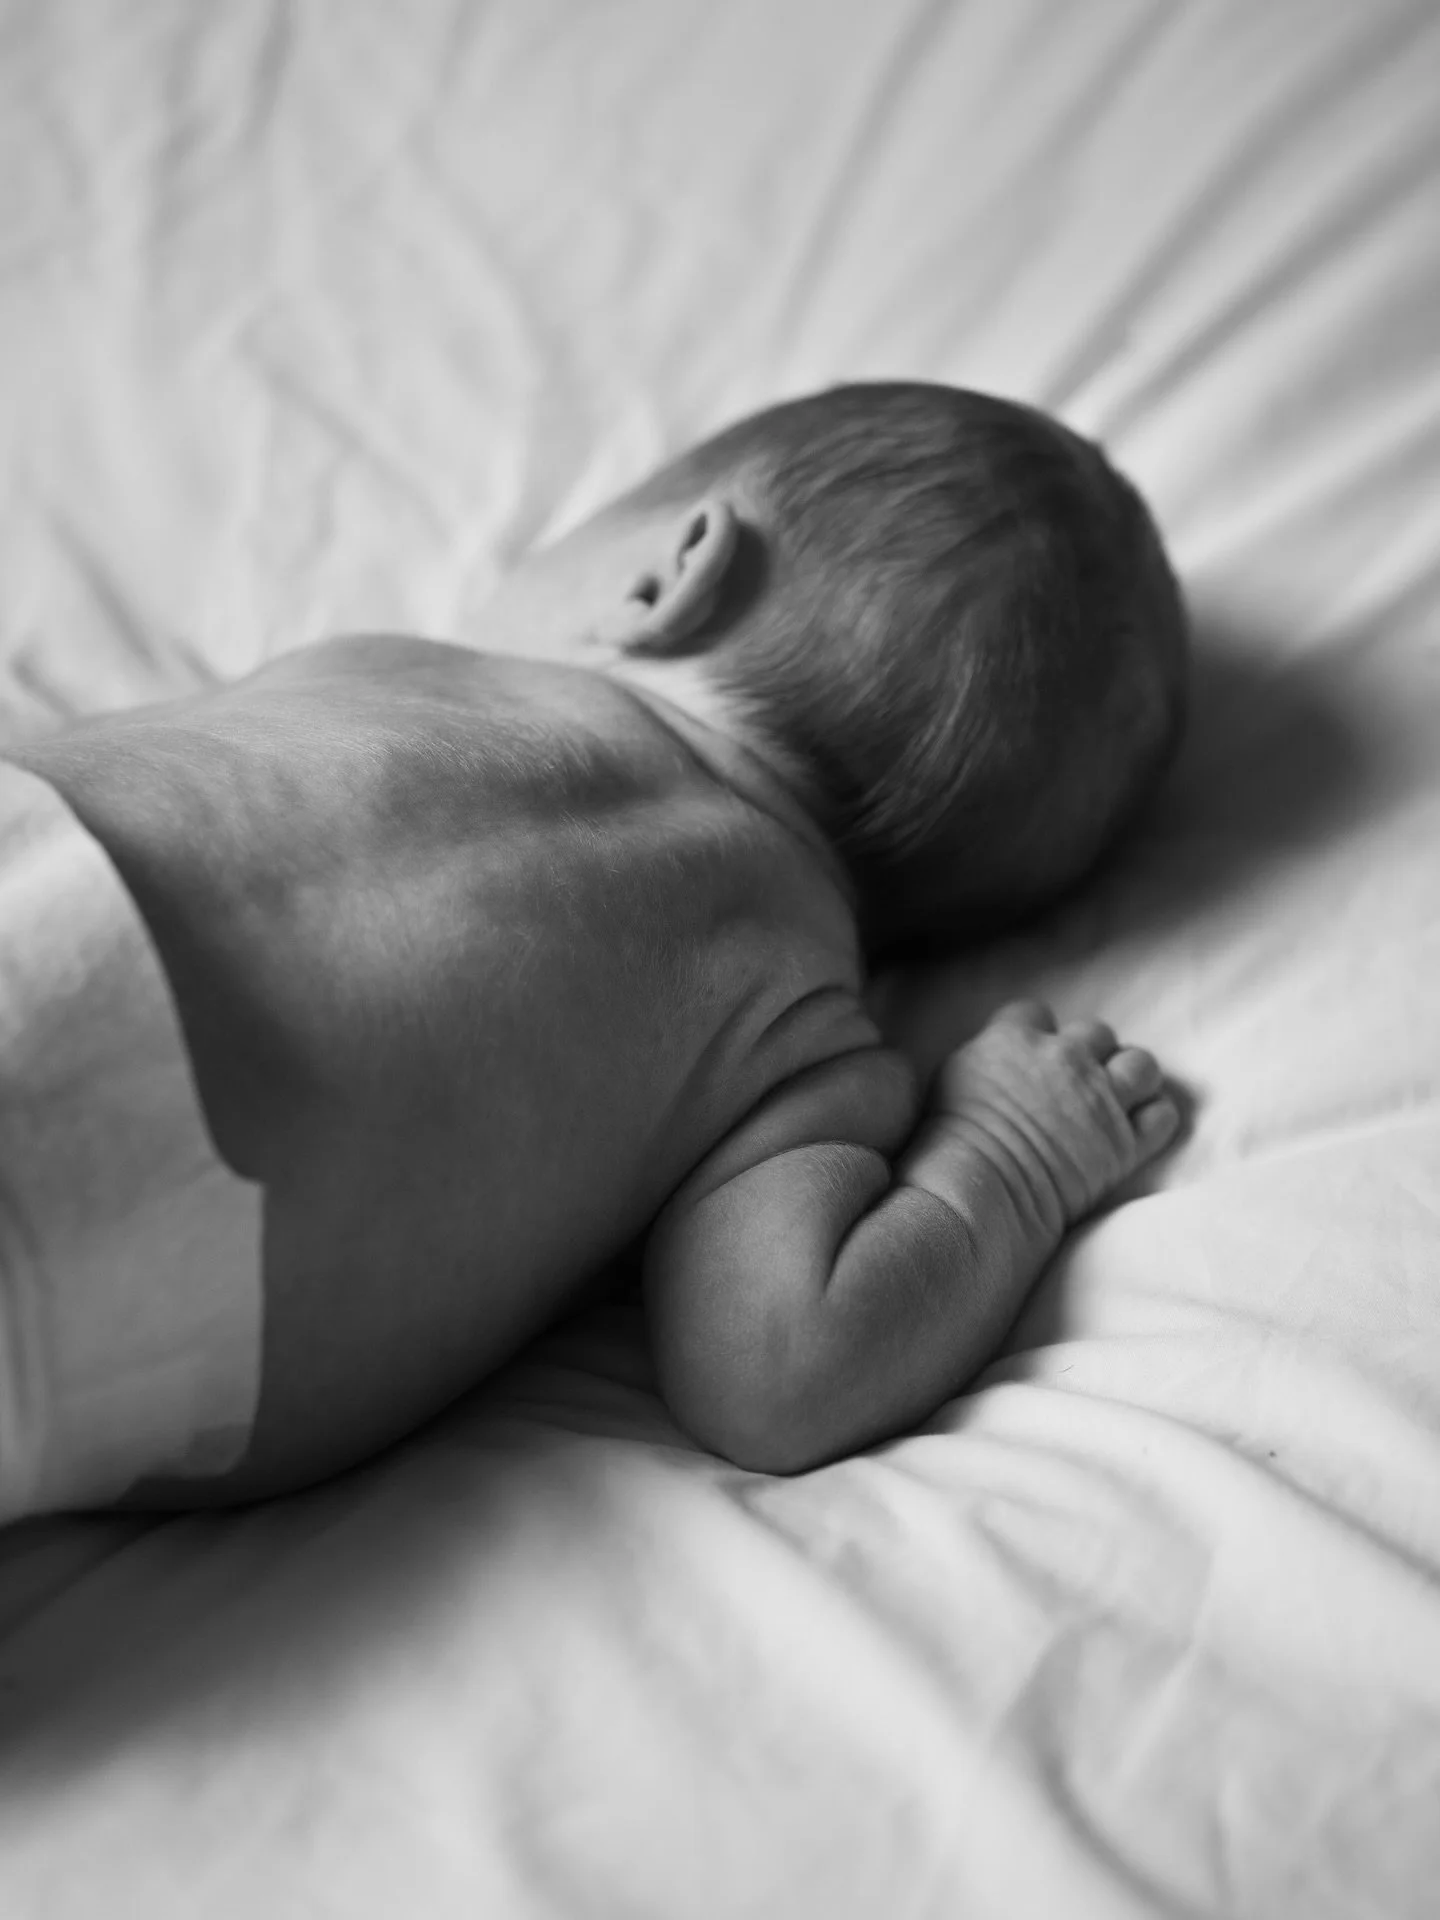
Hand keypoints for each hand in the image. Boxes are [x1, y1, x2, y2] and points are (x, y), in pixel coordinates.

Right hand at [928, 1000, 1178, 1245]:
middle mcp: (1063, 1058)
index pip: (1036, 1014)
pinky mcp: (1124, 1142)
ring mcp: (1099, 1098)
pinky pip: (1162, 1116)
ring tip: (1117, 1101)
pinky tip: (1136, 1131)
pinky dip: (1153, 1121)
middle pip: (1096, 1033)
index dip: (1037, 1037)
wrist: (980, 1190)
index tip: (1032, 1060)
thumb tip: (998, 1058)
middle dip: (1090, 1056)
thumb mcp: (952, 1076)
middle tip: (1078, 1086)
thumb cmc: (950, 1144)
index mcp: (1014, 1038)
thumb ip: (986, 1055)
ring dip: (1132, 1080)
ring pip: (1142, 1065)